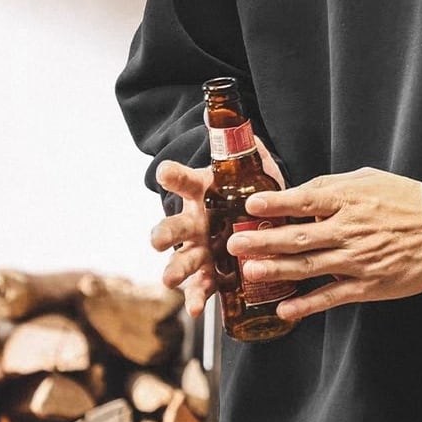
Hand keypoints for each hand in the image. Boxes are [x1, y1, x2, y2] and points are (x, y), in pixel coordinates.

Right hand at [151, 140, 284, 317]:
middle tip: (159, 240)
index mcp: (200, 191)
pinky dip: (196, 297)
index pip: (180, 180)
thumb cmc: (250, 187)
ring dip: (175, 270)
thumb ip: (238, 142)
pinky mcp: (212, 272)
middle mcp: (194, 220)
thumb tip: (218, 113)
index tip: (166, 171)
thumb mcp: (248, 163)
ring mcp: (200, 248)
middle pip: (172, 226)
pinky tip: (195, 308)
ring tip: (171, 280)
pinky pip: (202, 285)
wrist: (262, 216)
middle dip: (164, 233)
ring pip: (182, 260)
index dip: (173, 175)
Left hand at [226, 166, 421, 322]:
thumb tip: (300, 194)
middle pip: (299, 236)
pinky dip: (307, 305)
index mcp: (351, 200)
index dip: (277, 203)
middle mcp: (350, 230)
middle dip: (263, 241)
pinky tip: (284, 309)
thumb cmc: (406, 201)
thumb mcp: (371, 180)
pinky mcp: (368, 285)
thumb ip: (335, 186)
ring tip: (248, 272)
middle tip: (234, 244)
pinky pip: (332, 296)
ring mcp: (358, 260)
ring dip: (276, 270)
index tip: (251, 205)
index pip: (307, 199)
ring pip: (309, 267)